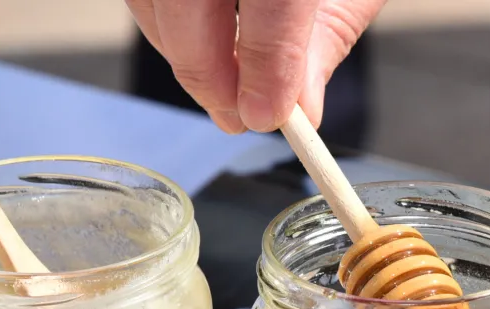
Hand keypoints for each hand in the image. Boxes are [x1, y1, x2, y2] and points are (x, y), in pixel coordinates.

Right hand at [125, 0, 386, 133]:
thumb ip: (325, 37)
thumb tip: (299, 108)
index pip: (274, 2)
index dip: (266, 67)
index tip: (265, 116)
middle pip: (189, 0)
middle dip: (206, 71)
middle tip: (234, 115)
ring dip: (180, 49)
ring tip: (222, 83)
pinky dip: (164, 21)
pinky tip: (199, 42)